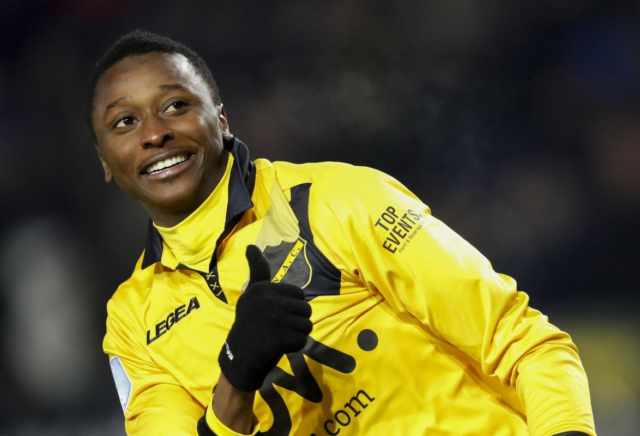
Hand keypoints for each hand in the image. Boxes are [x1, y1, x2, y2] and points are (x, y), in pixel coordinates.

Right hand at [218, 245, 312, 391]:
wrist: (240, 357)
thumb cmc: (250, 323)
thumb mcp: (251, 293)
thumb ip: (257, 270)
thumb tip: (251, 245)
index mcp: (263, 288)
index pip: (299, 295)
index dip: (292, 307)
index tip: (273, 315)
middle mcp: (267, 300)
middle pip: (306, 309)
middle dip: (297, 321)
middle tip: (278, 329)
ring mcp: (274, 319)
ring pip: (307, 325)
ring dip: (297, 334)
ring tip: (279, 337)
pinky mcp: (279, 338)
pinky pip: (303, 340)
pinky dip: (295, 346)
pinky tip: (279, 347)